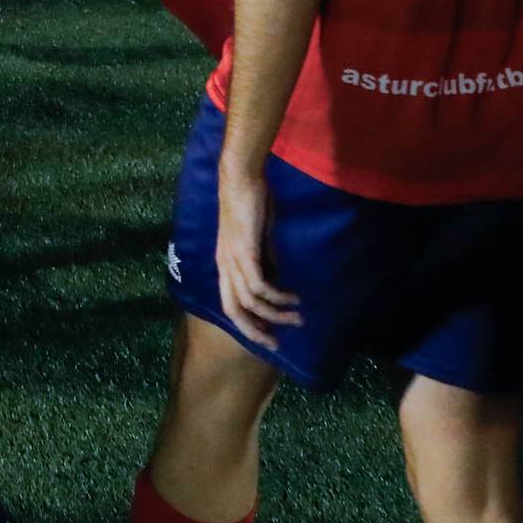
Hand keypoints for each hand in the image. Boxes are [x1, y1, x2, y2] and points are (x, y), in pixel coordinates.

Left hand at [214, 161, 301, 347]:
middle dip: (256, 331)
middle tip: (278, 344)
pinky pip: (259, 285)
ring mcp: (232, 259)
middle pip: (234, 311)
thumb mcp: (258, 239)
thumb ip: (265, 259)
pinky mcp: (244, 252)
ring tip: (298, 318)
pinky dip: (277, 297)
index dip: (247, 325)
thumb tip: (276, 277)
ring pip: (250, 302)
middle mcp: (224, 266)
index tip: (269, 337)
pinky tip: (293, 298)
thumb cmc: (251, 205)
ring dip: (275, 315)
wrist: (242, 179)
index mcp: (225, 264)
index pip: (230, 305)